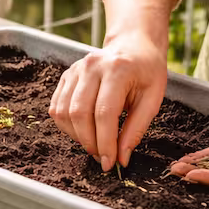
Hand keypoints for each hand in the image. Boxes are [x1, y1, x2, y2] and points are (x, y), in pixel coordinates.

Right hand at [49, 36, 167, 170]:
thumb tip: (121, 158)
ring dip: (77, 136)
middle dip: (90, 142)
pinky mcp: (66, 76)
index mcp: (117, 69)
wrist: (133, 46)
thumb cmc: (146, 72)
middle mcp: (91, 66)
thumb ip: (135, 129)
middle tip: (102, 156)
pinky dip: (67, 126)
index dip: (105, 143)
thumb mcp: (152, 99)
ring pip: (64, 112)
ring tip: (94, 143)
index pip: (104, 113)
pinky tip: (83, 131)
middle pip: (79, 114)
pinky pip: (56, 108)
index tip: (110, 162)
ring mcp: (75, 69)